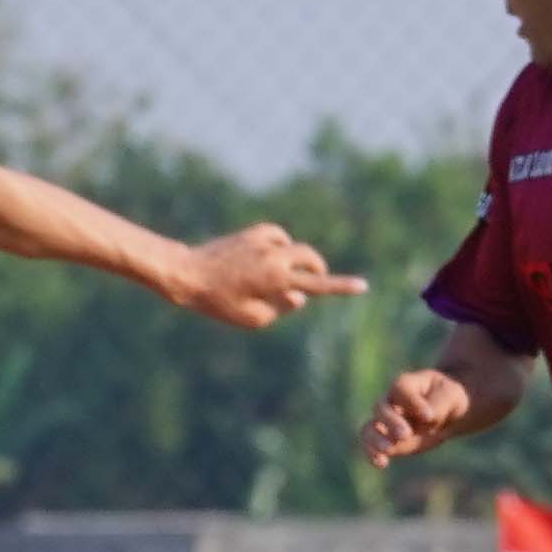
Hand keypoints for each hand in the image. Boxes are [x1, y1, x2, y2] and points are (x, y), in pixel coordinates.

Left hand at [175, 222, 368, 328]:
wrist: (188, 273)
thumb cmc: (218, 302)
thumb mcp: (251, 319)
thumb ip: (281, 309)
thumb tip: (300, 296)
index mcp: (277, 279)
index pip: (317, 284)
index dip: (341, 287)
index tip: (363, 286)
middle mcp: (274, 256)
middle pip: (311, 259)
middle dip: (316, 270)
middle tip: (309, 282)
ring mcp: (264, 241)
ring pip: (293, 248)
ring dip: (291, 261)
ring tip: (267, 277)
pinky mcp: (253, 232)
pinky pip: (277, 237)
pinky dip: (277, 247)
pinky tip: (262, 257)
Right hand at [360, 369, 474, 469]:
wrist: (447, 413)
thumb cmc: (447, 398)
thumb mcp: (450, 397)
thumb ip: (438, 405)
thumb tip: (426, 420)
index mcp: (406, 384)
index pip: (400, 389)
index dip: (411, 402)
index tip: (428, 416)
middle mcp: (391, 402)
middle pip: (381, 407)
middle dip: (391, 422)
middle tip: (405, 435)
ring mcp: (387, 422)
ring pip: (369, 428)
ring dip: (375, 439)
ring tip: (387, 450)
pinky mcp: (388, 440)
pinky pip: (372, 446)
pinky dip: (373, 454)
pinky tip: (382, 463)